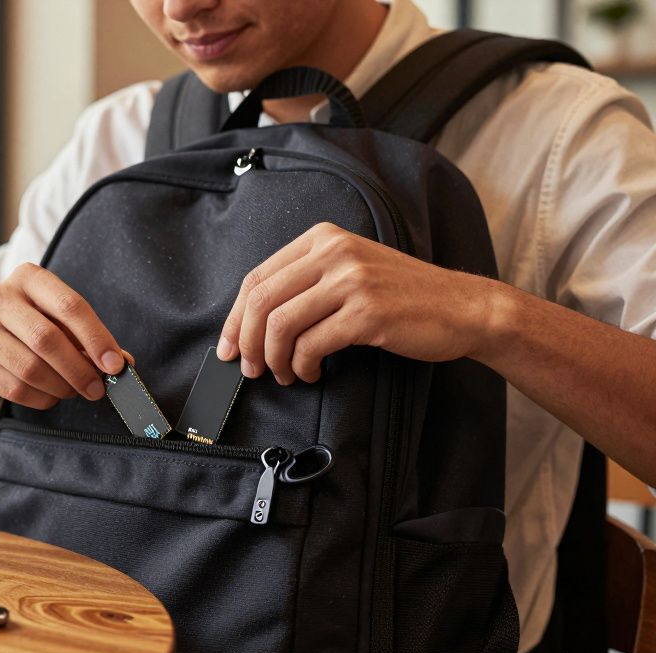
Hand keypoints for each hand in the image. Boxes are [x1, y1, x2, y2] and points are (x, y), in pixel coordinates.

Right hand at [0, 263, 125, 408]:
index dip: (97, 338)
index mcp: (28, 278)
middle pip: (47, 339)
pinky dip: (41, 399)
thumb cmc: (30, 330)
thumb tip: (121, 364)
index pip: (70, 306)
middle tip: (97, 389)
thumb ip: (88, 338)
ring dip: (60, 387)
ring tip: (72, 391)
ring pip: (30, 368)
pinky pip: (15, 388)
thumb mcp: (59, 322)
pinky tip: (49, 396)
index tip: (115, 365)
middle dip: (79, 370)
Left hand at [218, 222, 502, 384]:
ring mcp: (351, 281)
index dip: (234, 318)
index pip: (257, 278)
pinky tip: (312, 373)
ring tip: (285, 374)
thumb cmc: (403, 297)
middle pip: (262, 301)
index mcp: (323, 239)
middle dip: (247, 342)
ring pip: (281, 325)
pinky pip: (312, 345)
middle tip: (251, 369)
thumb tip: (251, 321)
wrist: (463, 308)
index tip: (229, 346)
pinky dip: (303, 366)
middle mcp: (334, 253)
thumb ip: (306, 283)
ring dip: (274, 359)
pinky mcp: (367, 313)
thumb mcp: (350, 271)